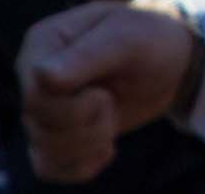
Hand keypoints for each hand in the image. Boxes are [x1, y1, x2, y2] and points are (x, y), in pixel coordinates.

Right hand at [18, 0, 197, 183]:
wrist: (169, 61)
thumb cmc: (148, 38)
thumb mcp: (127, 39)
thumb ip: (86, 56)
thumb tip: (41, 76)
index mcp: (42, 44)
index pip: (35, 97)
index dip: (73, 109)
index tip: (104, 93)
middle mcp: (35, 77)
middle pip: (39, 126)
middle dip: (86, 126)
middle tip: (112, 102)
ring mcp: (44, 107)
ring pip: (45, 150)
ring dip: (89, 144)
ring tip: (111, 118)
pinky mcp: (57, 133)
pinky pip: (49, 168)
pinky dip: (81, 165)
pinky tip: (106, 147)